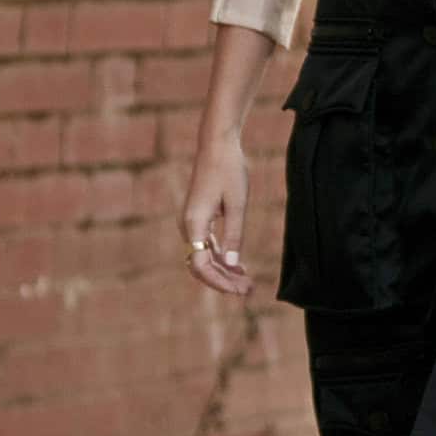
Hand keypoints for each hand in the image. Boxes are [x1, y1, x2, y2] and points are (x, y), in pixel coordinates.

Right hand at [181, 134, 252, 297]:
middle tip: (248, 291)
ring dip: (223, 272)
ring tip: (246, 282)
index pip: (200, 265)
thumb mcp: (238, 204)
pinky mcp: (198, 218)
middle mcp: (188, 226)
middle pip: (200, 266)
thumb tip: (231, 264)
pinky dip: (220, 258)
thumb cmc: (229, 170)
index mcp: (194, 223)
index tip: (239, 290)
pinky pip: (206, 246)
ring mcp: (191, 223)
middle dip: (223, 281)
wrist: (216, 145)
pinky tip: (238, 266)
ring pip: (203, 258)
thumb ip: (234, 235)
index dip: (219, 282)